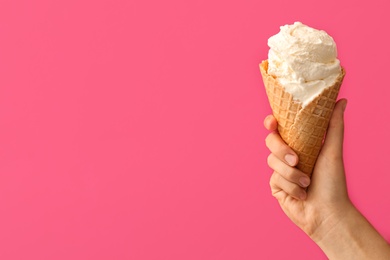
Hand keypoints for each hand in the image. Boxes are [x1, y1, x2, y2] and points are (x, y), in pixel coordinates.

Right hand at [264, 99, 352, 237]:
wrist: (327, 213)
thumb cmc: (333, 183)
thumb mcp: (332, 150)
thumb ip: (333, 125)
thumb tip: (341, 100)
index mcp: (299, 144)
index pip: (279, 128)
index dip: (271, 122)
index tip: (272, 122)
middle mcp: (287, 156)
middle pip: (270, 142)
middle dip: (282, 150)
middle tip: (297, 160)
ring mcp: (280, 171)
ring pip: (272, 161)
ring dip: (291, 174)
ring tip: (307, 183)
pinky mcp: (275, 186)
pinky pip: (275, 179)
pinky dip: (290, 187)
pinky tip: (301, 194)